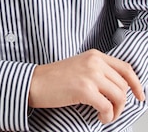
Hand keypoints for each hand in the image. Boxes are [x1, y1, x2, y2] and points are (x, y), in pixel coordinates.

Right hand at [28, 49, 144, 123]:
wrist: (36, 82)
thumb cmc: (55, 77)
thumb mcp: (80, 66)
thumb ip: (98, 70)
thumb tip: (117, 87)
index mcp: (95, 55)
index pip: (125, 68)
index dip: (136, 84)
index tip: (140, 96)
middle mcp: (95, 62)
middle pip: (123, 85)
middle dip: (122, 103)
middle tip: (111, 110)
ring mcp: (90, 75)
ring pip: (119, 96)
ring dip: (115, 111)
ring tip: (105, 114)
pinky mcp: (85, 89)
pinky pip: (108, 107)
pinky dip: (107, 116)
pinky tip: (99, 116)